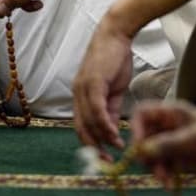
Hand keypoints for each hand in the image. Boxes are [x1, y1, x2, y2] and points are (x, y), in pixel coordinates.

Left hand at [72, 14, 134, 151]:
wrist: (115, 36)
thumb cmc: (114, 61)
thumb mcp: (113, 90)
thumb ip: (110, 109)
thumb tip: (112, 130)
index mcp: (80, 96)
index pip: (81, 125)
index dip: (91, 143)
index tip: (103, 156)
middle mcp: (77, 94)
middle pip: (81, 127)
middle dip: (94, 146)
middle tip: (108, 160)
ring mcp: (83, 88)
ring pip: (89, 120)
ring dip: (103, 138)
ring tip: (117, 149)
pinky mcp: (92, 82)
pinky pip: (96, 109)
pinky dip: (105, 124)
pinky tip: (114, 134)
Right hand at [131, 100, 195, 181]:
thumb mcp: (193, 139)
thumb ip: (168, 143)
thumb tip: (143, 149)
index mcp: (169, 113)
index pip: (142, 114)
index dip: (137, 127)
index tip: (139, 145)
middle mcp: (166, 126)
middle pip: (143, 136)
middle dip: (145, 153)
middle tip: (149, 166)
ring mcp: (170, 142)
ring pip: (150, 154)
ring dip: (154, 167)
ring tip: (164, 179)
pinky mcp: (175, 157)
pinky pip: (161, 165)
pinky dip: (163, 174)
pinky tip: (169, 183)